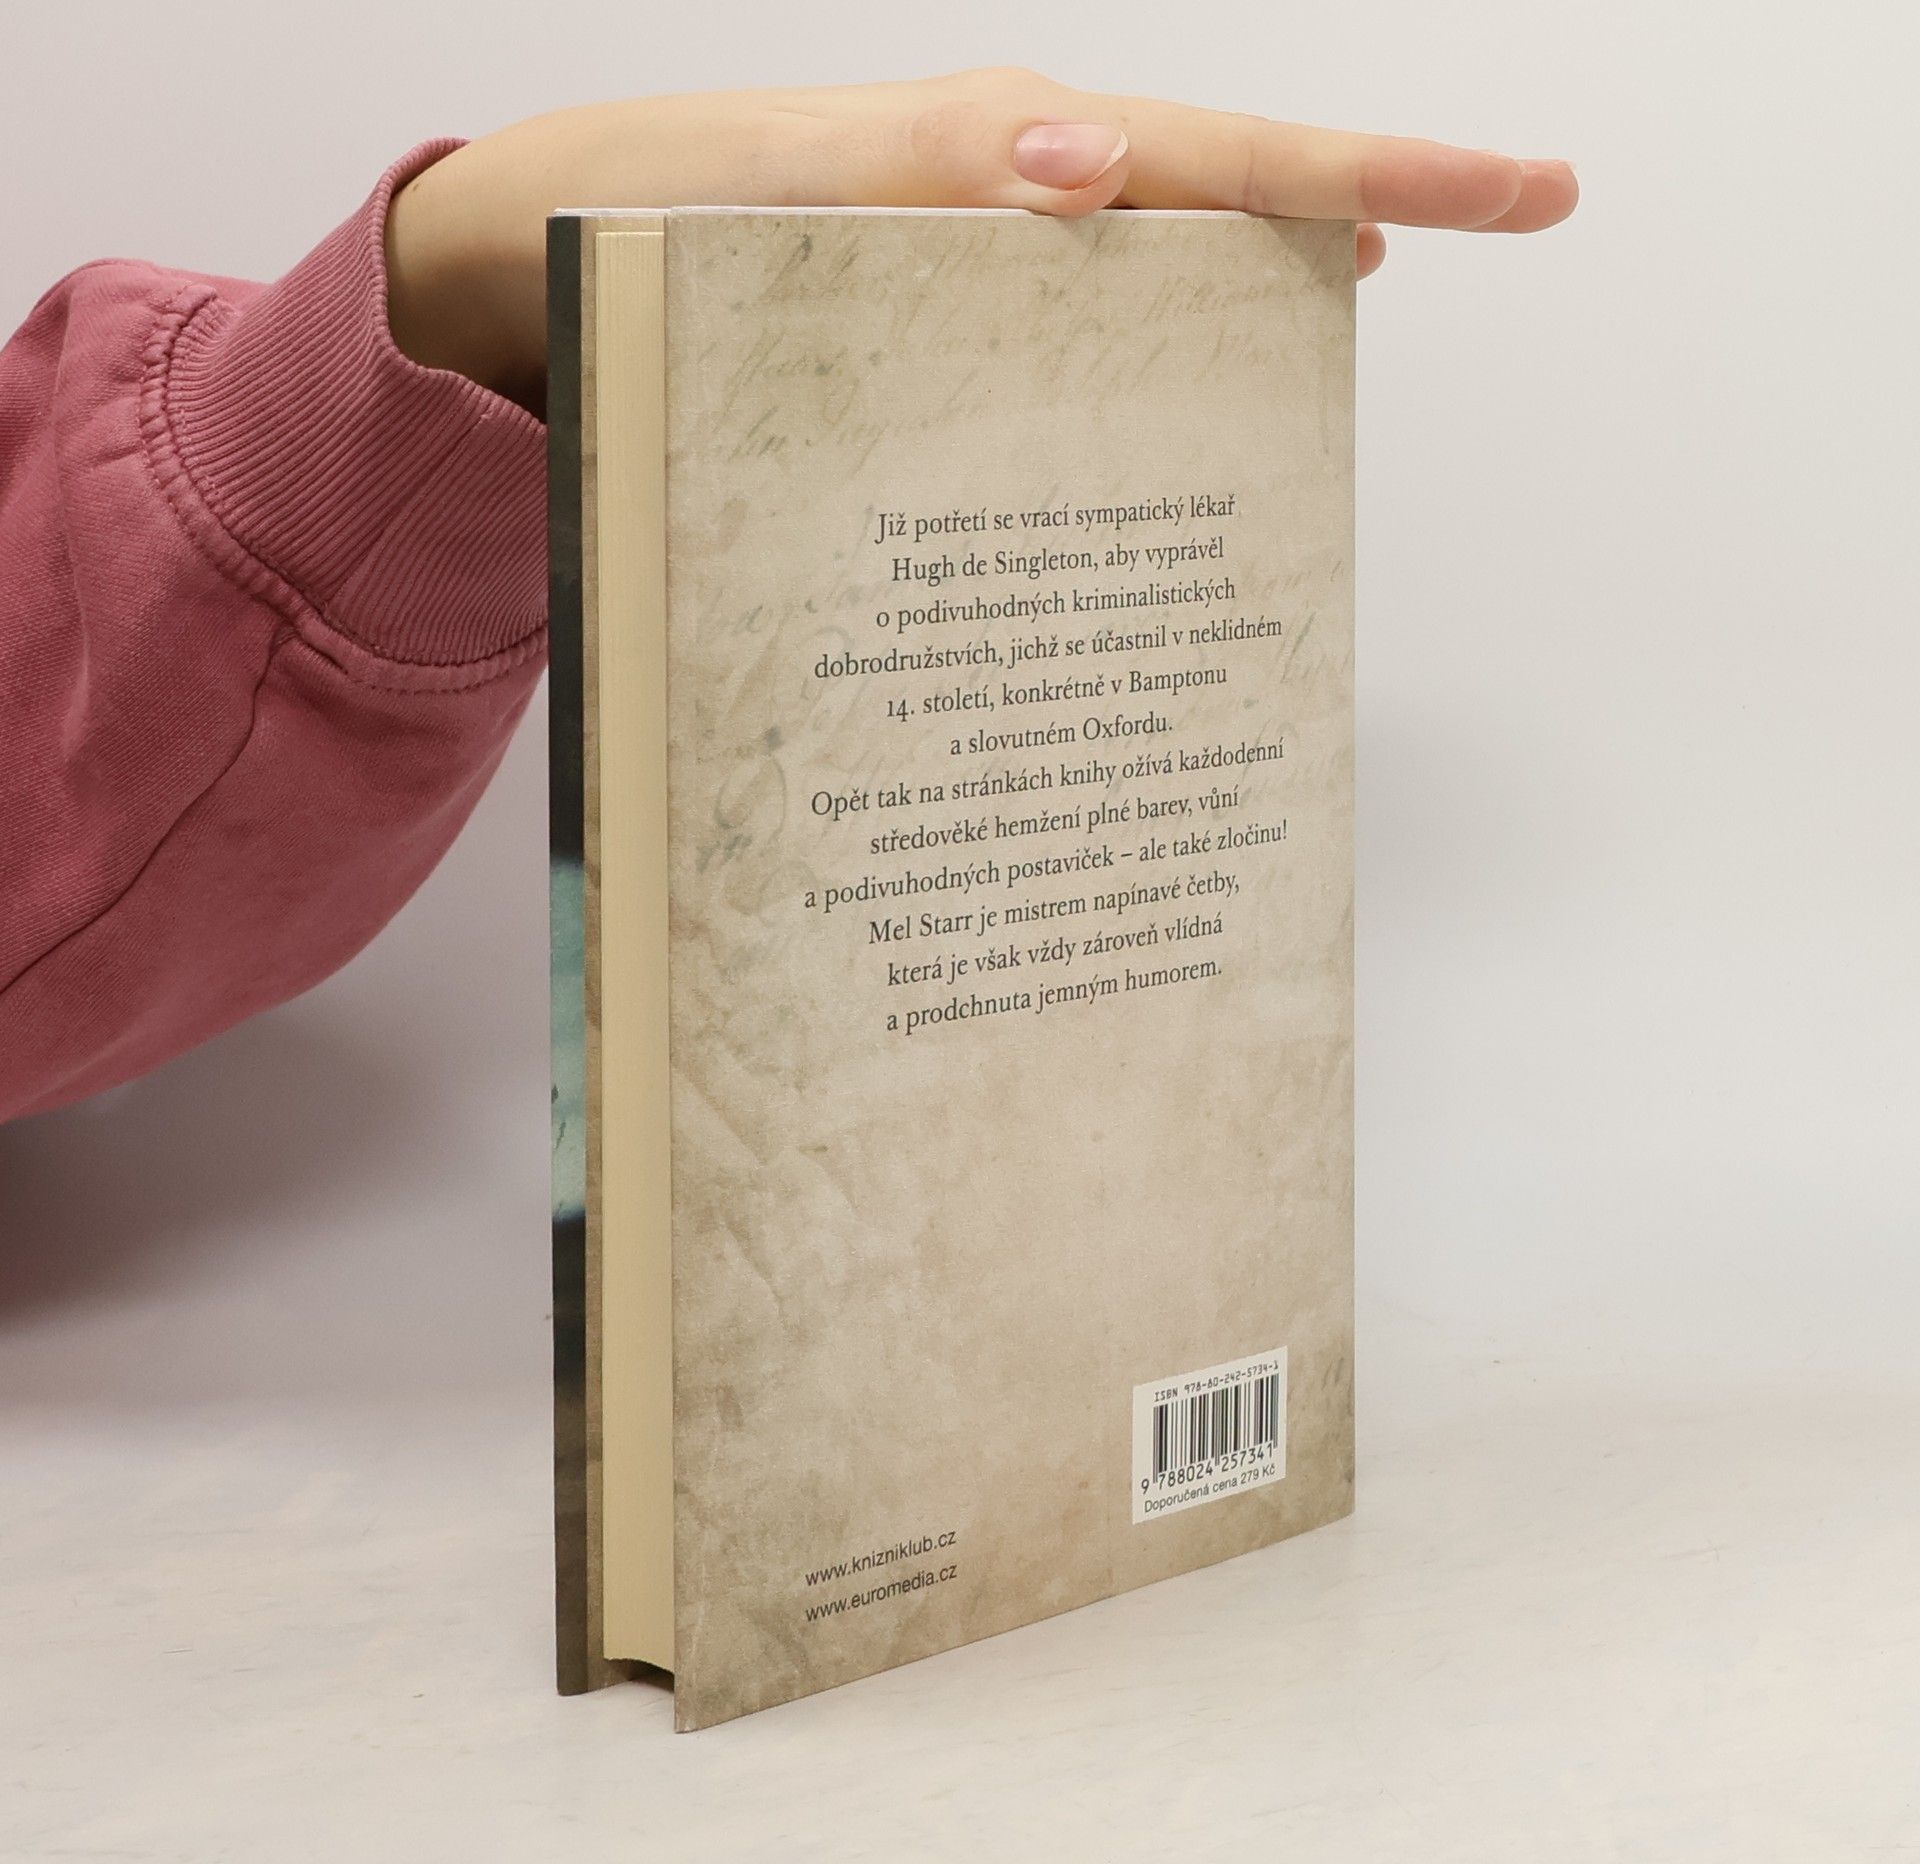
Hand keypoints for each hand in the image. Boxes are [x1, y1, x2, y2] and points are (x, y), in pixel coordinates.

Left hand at [385, 67, 1577, 411]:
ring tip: (1376, 313)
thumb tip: (1098, 166)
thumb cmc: (654, 221)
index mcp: (1015, 154)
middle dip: (1384, 194)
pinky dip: (1164, 358)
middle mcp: (1025, 203)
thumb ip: (936, 166)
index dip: (1386, 168)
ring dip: (1281, 283)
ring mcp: (998, 268)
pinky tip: (1198, 403)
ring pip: (1176, 269)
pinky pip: (1088, 337)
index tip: (1524, 189)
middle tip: (1531, 205)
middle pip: (1239, 192)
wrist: (544, 273)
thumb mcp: (790, 184)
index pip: (1235, 156)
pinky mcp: (957, 331)